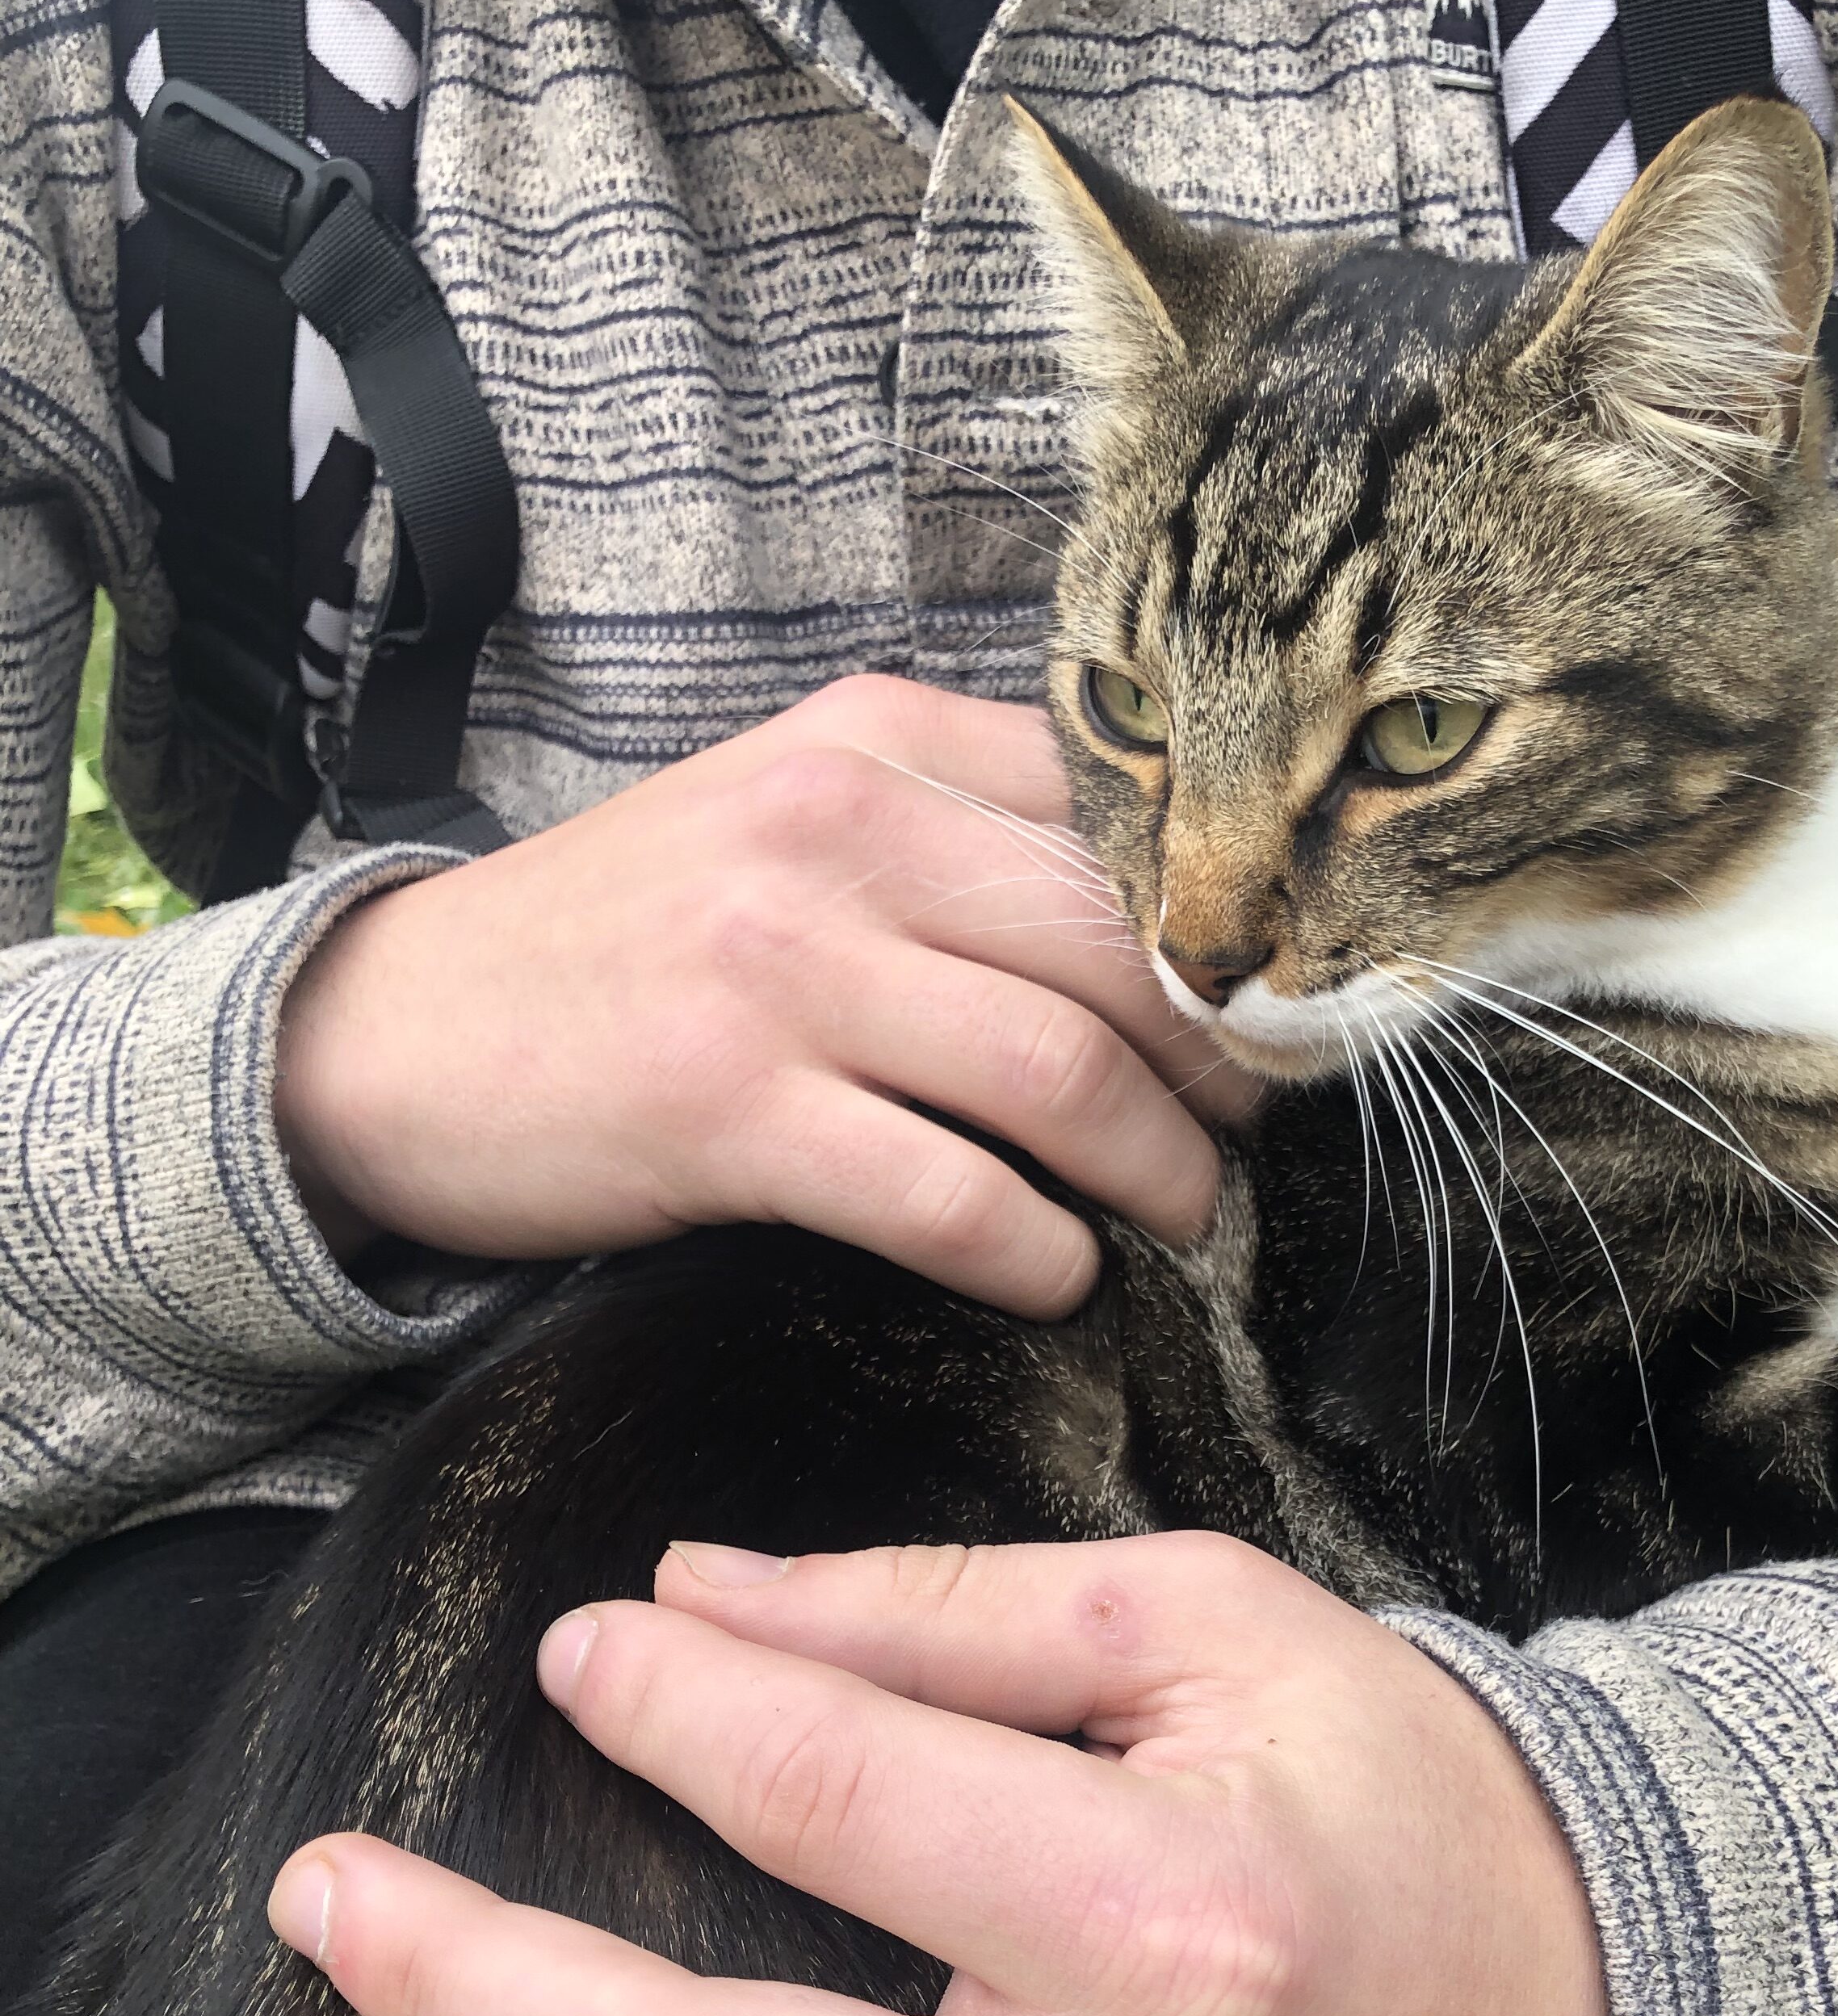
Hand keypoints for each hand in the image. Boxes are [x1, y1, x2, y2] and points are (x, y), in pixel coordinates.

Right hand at [276, 677, 1246, 1314]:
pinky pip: (954, 1196)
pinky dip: (1039, 1254)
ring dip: (1161, 1170)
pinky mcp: (731, 1110)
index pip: (1121, 815)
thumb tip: (1161, 928)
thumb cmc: (627, 943)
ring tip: (1181, 1216)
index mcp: (873, 741)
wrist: (393, 1032)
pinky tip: (1054, 1274)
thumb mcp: (788, 820)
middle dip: (1225, 1061)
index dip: (1224, 927)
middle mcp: (839, 830)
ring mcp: (782, 969)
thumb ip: (953, 834)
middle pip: (1124, 946)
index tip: (1266, 1007)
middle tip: (1248, 1132)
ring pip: (1065, 1072)